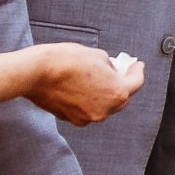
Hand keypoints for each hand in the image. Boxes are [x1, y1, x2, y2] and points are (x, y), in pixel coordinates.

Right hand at [24, 42, 143, 125]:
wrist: (36, 73)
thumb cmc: (67, 61)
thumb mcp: (98, 55)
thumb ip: (110, 67)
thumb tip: (110, 71)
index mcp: (117, 93)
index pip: (136, 84)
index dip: (138, 72)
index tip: (137, 66)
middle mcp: (104, 110)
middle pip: (120, 99)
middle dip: (121, 85)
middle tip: (119, 71)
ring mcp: (86, 117)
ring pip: (102, 106)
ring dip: (102, 94)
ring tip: (95, 78)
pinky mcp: (69, 119)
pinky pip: (85, 110)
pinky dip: (87, 100)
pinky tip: (80, 88)